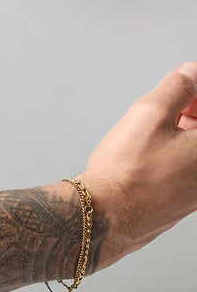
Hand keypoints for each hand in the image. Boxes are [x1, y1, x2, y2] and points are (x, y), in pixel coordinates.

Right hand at [79, 62, 196, 269]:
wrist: (103, 216)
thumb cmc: (125, 174)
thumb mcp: (149, 114)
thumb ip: (176, 88)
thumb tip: (189, 75)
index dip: (194, 93)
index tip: (184, 84)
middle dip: (190, 110)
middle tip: (167, 101)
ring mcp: (195, 193)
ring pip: (192, 150)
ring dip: (179, 131)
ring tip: (149, 128)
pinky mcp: (179, 203)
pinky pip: (183, 168)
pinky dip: (171, 152)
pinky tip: (145, 152)